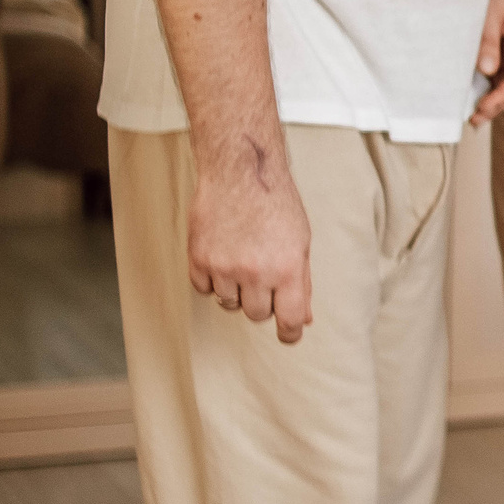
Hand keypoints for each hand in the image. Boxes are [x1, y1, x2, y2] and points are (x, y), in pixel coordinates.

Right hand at [187, 149, 314, 343]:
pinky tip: (221, 253)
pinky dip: (212, 279)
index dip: (291, 332)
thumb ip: (301, 283)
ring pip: (229, 304)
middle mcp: (256, 272)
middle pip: (257, 315)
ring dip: (236, 289)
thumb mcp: (300, 242)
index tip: (288, 333)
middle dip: (263, 300)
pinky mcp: (198, 260)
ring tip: (241, 256)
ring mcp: (224, 268)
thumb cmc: (276, 204)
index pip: (291, 321)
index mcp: (288, 269)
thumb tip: (305, 320)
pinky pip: (205, 290)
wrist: (239, 171)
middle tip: (262, 271)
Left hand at [469, 0, 503, 125]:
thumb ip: (488, 40)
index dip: (502, 95)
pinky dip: (485, 84)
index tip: (484, 108)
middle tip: (474, 120)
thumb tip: (487, 70)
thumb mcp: (489, 10)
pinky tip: (472, 94)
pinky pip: (496, 70)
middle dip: (496, 103)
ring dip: (491, 97)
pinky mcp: (500, 46)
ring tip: (472, 114)